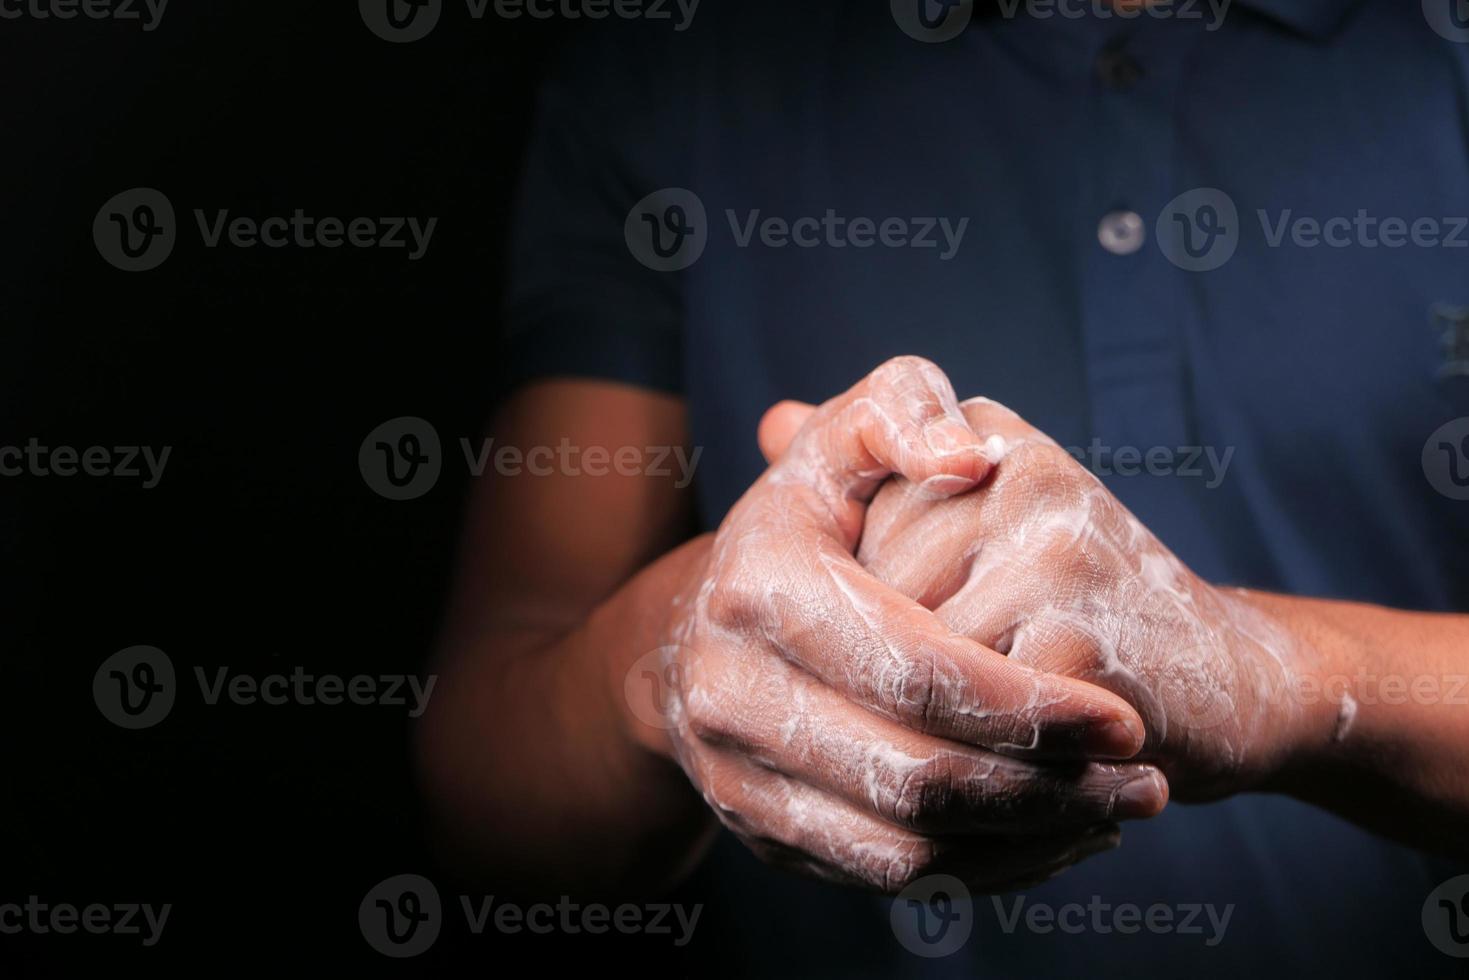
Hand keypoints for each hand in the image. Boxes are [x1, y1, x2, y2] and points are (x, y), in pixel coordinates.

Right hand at [645, 358, 1168, 893]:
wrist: (697, 627)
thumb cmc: (803, 524)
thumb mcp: (842, 439)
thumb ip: (906, 412)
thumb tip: (973, 459)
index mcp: (759, 587)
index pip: (914, 668)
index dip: (1028, 705)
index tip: (1123, 720)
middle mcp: (729, 692)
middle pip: (915, 774)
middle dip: (1046, 787)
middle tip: (1143, 780)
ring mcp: (736, 775)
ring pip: (904, 845)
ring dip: (1027, 840)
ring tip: (1117, 811)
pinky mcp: (758, 833)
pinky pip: (884, 876)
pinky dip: (981, 869)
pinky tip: (1051, 837)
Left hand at [852, 396, 1330, 799]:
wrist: (1228, 679)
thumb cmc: (1074, 608)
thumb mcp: (975, 523)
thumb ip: (873, 472)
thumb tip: (773, 422)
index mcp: (982, 431)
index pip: (844, 525)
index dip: (854, 613)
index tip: (882, 649)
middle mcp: (1013, 466)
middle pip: (867, 595)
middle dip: (878, 673)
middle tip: (925, 704)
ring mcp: (1050, 544)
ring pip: (906, 661)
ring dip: (923, 722)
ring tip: (963, 744)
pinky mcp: (1078, 636)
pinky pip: (964, 718)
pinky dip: (975, 759)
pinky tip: (1013, 768)